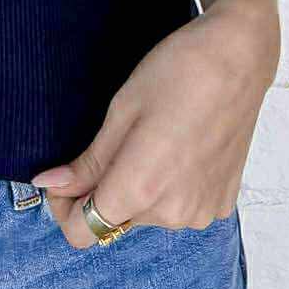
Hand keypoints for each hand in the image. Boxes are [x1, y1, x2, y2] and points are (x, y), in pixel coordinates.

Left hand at [30, 0, 278, 251]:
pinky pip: (178, 207)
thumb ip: (86, 162)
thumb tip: (48, 186)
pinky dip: (168, 186)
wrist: (239, 57)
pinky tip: (178, 147)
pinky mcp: (222, 204)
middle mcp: (174, 213)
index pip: (83, 232)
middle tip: (114, 139)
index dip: (63, 206)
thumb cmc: (177, 72)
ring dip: (137, 188)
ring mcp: (202, 212)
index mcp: (141, 189)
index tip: (65, 175)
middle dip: (102, 190)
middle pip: (115, 220)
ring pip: (147, 214)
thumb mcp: (120, 112)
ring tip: (152, 137)